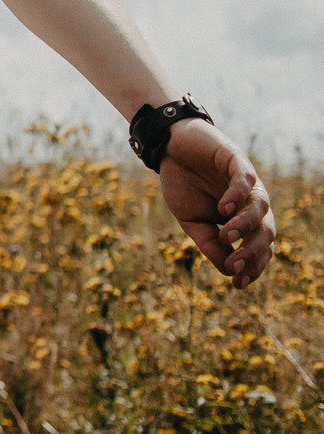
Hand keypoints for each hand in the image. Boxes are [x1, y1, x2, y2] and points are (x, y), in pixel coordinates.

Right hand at [159, 118, 274, 288]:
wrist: (168, 149)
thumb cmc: (182, 185)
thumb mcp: (192, 222)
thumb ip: (210, 244)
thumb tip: (231, 272)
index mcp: (243, 220)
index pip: (259, 247)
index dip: (253, 266)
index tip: (238, 284)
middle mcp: (251, 203)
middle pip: (266, 230)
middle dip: (253, 251)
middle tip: (235, 265)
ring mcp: (247, 182)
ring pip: (261, 207)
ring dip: (246, 224)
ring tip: (226, 236)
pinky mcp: (237, 161)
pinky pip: (245, 181)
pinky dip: (237, 195)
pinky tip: (224, 209)